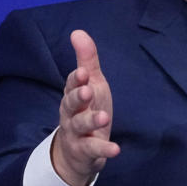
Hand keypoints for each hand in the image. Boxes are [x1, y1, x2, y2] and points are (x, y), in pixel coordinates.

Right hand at [50, 29, 119, 185]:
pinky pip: (93, 150)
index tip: (84, 73)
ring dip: (91, 120)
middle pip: (70, 104)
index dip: (77, 79)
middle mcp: (71, 114)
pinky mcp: (86, 152)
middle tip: (88, 91)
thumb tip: (77, 32)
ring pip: (79, 126)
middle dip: (78, 97)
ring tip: (104, 117)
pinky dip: (104, 149)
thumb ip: (86, 61)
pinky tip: (116, 149)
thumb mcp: (91, 84)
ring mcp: (77, 133)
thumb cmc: (86, 111)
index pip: (72, 85)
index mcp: (73, 96)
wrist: (76, 153)